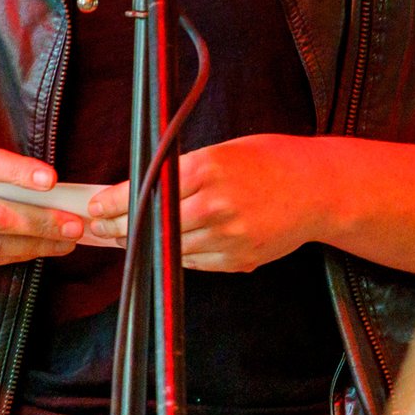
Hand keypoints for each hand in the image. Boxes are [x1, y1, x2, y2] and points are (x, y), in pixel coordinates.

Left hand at [83, 133, 325, 272]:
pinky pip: (194, 262)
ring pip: (168, 248)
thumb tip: (139, 189)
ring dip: (142, 245)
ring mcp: (228, 235)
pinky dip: (175, 255)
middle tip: (101, 226)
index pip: (144, 190)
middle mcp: (216, 204)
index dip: (112, 202)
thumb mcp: (225, 152)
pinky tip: (163, 248)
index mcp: (208, 168)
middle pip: (150, 224)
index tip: (95, 205)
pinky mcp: (239, 258)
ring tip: (126, 238)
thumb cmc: (273, 161)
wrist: (319, 188)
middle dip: (119, 227)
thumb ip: (184, 171)